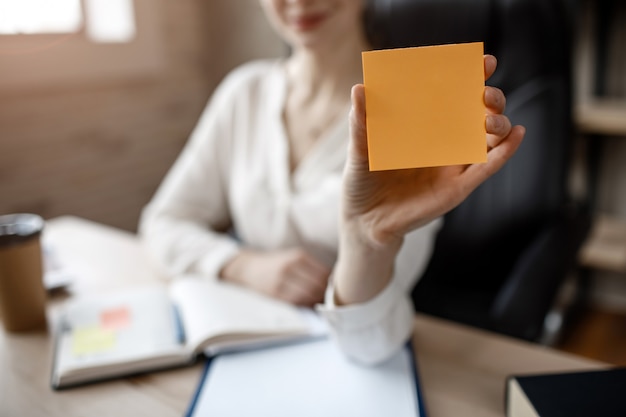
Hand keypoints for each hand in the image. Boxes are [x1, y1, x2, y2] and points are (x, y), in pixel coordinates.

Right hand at [219, 248, 329, 306]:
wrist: (249, 268)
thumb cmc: (277, 264)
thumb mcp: (294, 257)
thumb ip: (312, 267)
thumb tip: (334, 282)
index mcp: (298, 256)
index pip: (324, 273)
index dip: (332, 284)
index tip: (336, 289)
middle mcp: (290, 267)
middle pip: (318, 285)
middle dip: (326, 294)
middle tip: (331, 299)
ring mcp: (282, 281)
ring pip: (308, 295)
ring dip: (317, 301)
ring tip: (321, 302)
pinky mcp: (275, 293)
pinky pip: (297, 302)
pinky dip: (306, 304)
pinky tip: (309, 304)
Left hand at [334, 55, 524, 303]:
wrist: (363, 222)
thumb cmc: (361, 183)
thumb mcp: (359, 150)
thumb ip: (360, 123)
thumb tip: (359, 88)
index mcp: (423, 130)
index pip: (453, 99)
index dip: (471, 79)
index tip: (483, 62)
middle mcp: (443, 145)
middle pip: (478, 116)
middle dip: (490, 99)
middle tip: (484, 92)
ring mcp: (452, 167)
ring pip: (489, 140)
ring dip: (498, 123)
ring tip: (489, 117)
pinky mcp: (456, 188)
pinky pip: (486, 168)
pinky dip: (504, 152)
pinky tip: (517, 134)